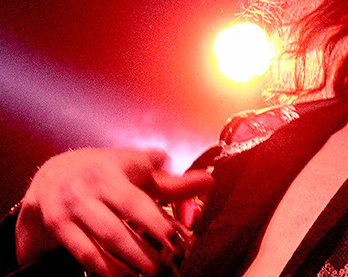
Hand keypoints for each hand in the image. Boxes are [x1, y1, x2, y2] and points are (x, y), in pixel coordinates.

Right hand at [15, 148, 212, 276]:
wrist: (52, 174)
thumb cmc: (104, 171)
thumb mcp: (134, 169)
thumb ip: (169, 181)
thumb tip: (207, 182)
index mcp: (111, 172)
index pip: (138, 200)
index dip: (159, 221)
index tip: (181, 239)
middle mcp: (88, 190)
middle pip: (121, 222)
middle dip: (147, 245)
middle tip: (171, 262)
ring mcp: (70, 210)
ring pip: (103, 241)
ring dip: (129, 262)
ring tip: (153, 273)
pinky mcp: (58, 229)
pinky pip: (84, 254)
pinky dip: (105, 268)